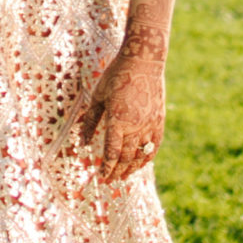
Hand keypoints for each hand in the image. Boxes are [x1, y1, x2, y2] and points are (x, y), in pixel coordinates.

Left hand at [78, 47, 165, 185]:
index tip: (101, 175)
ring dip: (131, 168)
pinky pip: (154, 145)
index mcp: (118, 120)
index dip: (106, 167)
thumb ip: (90, 121)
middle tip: (109, 180)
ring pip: (140, 154)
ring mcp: (149, 124)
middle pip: (126, 157)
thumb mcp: (98, 97)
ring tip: (123, 177)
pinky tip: (141, 163)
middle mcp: (135, 126)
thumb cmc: (116, 76)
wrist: (143, 62)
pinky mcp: (159, 121)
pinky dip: (147, 157)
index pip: (112, 152)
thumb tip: (83, 143)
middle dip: (116, 171)